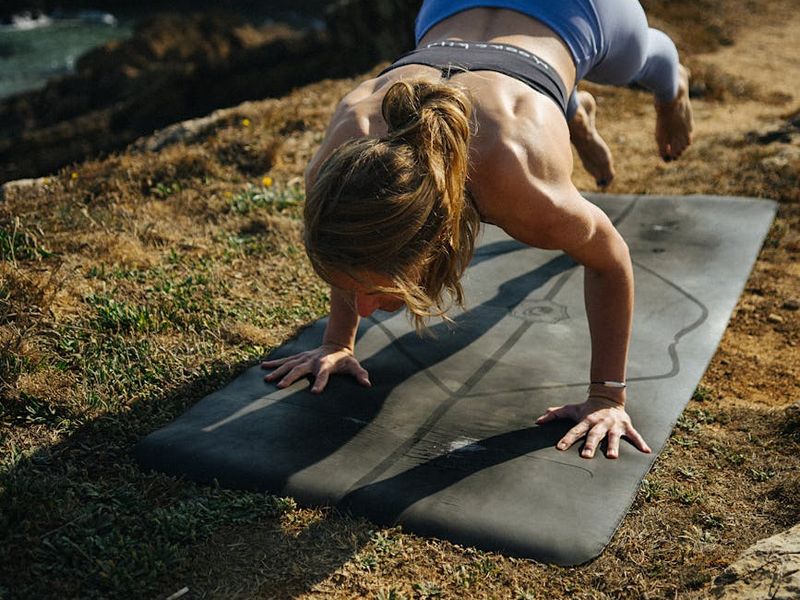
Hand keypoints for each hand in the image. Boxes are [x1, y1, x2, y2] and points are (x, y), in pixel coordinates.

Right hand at [261, 343, 369, 393]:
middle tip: (280, 387)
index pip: (323, 375)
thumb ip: (360, 374)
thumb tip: (367, 383)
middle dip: (290, 377)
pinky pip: (285, 360)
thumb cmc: (345, 359)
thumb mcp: (354, 366)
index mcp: (326, 364)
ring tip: (267, 379)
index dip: (320, 383)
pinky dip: (274, 362)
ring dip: (278, 370)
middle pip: (300, 368)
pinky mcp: (299, 357)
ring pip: (289, 364)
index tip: (314, 393)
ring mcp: (304, 357)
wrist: (336, 345)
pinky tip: (263, 366)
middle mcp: (313, 360)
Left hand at [535, 397, 650, 458]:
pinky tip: (647, 451)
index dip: (567, 439)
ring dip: (613, 446)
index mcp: (586, 420)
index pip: (574, 430)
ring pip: (613, 437)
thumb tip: (537, 421)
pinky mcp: (626, 425)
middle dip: (590, 445)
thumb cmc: (586, 408)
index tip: (560, 448)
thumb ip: (555, 414)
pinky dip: (641, 442)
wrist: (608, 397)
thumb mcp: (571, 409)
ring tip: (612, 457)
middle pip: (593, 435)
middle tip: (586, 457)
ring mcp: (614, 425)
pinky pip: (635, 435)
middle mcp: (599, 423)